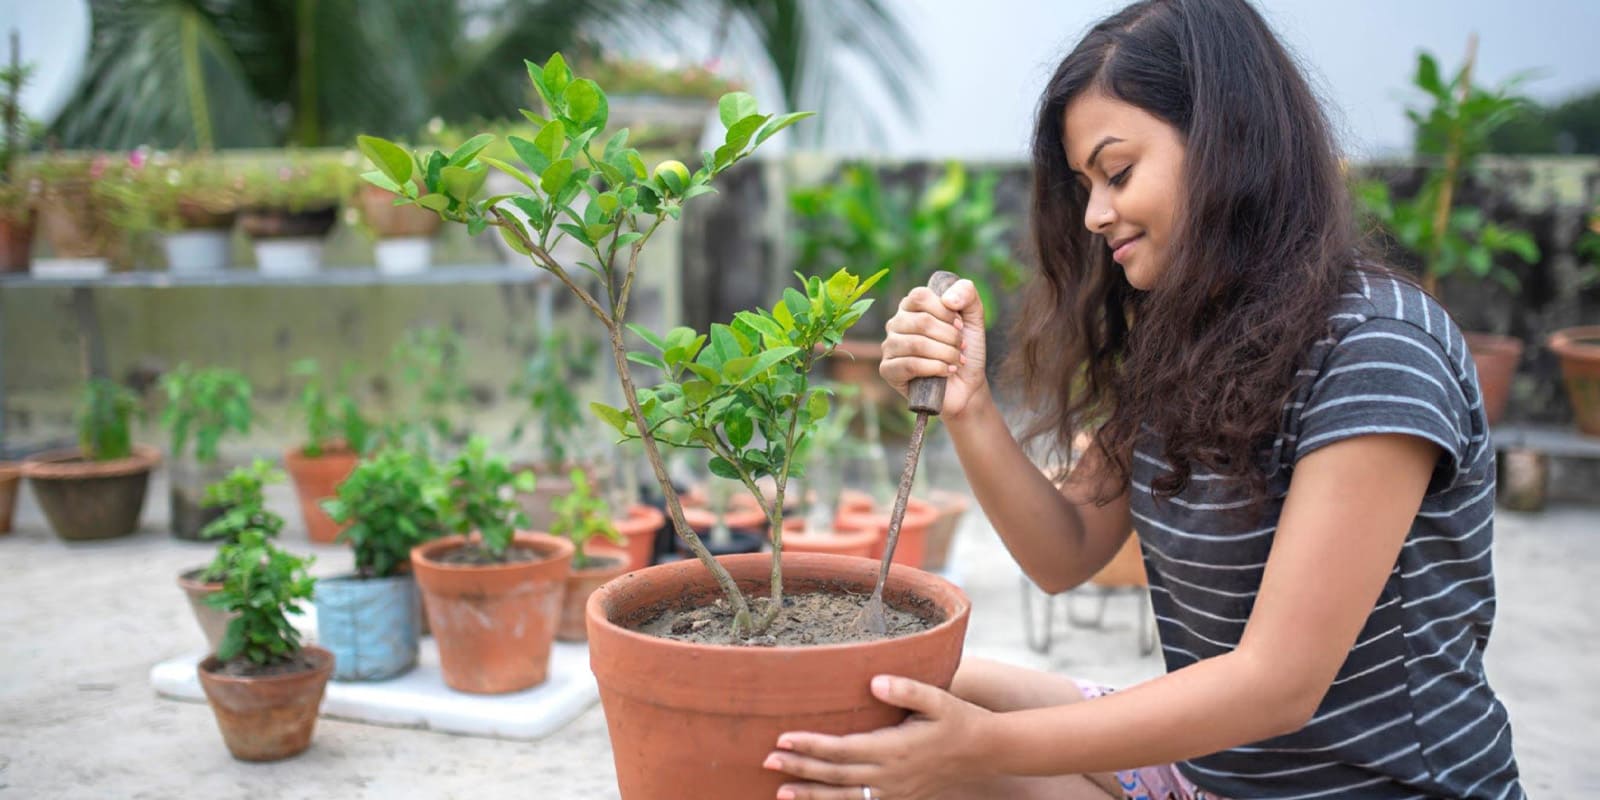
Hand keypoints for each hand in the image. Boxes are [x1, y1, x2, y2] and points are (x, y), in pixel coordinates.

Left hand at [764, 674, 993, 799]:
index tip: (782, 738)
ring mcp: (893, 791)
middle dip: (799, 769)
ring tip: (780, 792)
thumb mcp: (938, 698)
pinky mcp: (898, 798)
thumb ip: (906, 689)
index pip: (842, 749)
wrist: (985, 753)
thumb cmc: (958, 719)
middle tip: (766, 762)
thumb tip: (874, 682)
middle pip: (835, 774)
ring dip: (811, 794)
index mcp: (894, 748)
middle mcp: (890, 774)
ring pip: (844, 796)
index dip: (811, 745)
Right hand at [879, 279, 986, 418]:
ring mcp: (889, 346)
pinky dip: (934, 368)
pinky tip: (946, 372)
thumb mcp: (973, 316)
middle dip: (950, 337)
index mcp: (911, 306)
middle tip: (961, 347)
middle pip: (921, 321)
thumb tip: (947, 299)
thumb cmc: (965, 349)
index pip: (919, 296)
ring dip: (945, 353)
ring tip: (956, 360)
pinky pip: (909, 364)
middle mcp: (896, 323)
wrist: (967, 385)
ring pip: (916, 344)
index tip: (960, 325)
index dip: (945, 311)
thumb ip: (966, 292)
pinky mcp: (888, 369)